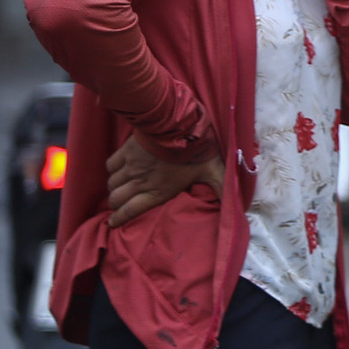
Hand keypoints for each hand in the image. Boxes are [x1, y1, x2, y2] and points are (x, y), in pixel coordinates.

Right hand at [105, 136, 224, 227]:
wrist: (177, 126)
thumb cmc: (195, 151)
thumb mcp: (214, 172)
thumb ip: (223, 190)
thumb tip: (238, 209)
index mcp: (158, 191)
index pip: (131, 211)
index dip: (119, 219)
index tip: (112, 223)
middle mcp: (140, 182)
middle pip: (117, 199)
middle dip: (115, 205)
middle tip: (117, 206)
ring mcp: (131, 167)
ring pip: (112, 184)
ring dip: (113, 189)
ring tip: (117, 191)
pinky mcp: (126, 152)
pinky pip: (111, 165)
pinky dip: (112, 170)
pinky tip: (116, 171)